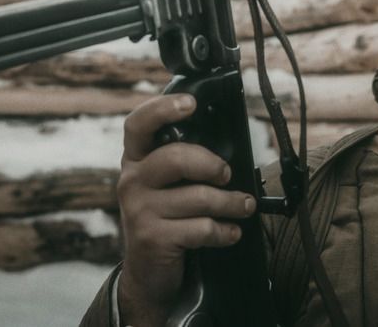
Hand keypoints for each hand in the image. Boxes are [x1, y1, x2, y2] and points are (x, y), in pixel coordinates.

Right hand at [116, 93, 256, 325]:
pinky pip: (200, 228)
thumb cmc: (167, 219)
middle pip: (175, 157)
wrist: (147, 274)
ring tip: (245, 206)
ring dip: (231, 203)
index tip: (191, 103)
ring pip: (197, 197)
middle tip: (228, 174)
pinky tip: (231, 232)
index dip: (162, 109)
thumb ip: (184, 164)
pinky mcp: (152, 238)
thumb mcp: (167, 187)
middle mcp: (132, 180)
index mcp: (137, 160)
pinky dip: (223, 231)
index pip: (139, 124)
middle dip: (211, 164)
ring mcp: (139, 210)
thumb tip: (229, 150)